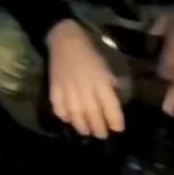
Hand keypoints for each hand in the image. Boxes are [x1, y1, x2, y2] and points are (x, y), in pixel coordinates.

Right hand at [46, 19, 124, 138]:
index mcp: (100, 80)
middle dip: (99, 127)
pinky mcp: (54, 88)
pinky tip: (69, 120)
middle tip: (102, 135)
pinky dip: (64, 117)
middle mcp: (85, 87)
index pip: (110, 105)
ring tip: (86, 132)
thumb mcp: (106, 65)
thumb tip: (115, 99)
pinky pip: (59, 108)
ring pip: (76, 114)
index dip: (115, 120)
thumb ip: (110, 84)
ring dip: (82, 126)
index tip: (118, 129)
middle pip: (93, 113)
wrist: (64, 39)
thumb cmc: (89, 51)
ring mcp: (68, 89)